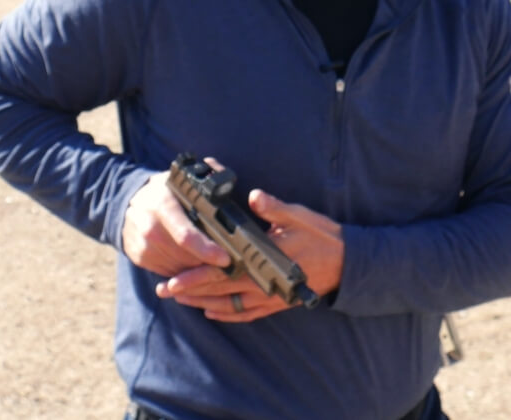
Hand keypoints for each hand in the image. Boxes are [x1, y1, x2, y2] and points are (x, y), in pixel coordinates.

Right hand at [121, 171, 229, 276]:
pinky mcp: (139, 258)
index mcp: (162, 204)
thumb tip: (223, 179)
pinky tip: (194, 263)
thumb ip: (206, 174)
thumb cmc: (164, 192)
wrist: (129, 203)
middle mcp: (149, 226)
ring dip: (197, 270)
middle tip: (227, 263)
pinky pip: (168, 272)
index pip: (185, 235)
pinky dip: (183, 273)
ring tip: (213, 263)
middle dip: (208, 262)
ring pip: (178, 268)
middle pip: (185, 256)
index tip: (225, 258)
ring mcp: (142, 244)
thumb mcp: (181, 178)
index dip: (207, 250)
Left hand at [157, 188, 343, 322]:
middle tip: (163, 291)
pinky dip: (227, 314)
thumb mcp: (299, 216)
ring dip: (203, 303)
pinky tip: (211, 311)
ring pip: (229, 305)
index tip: (174, 278)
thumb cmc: (321, 236)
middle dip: (190, 291)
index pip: (223, 270)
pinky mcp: (277, 302)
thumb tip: (253, 196)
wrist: (346, 263)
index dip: (197, 275)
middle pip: (219, 290)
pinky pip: (247, 314)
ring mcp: (269, 295)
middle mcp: (264, 282)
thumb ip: (274, 208)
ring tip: (180, 301)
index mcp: (265, 258)